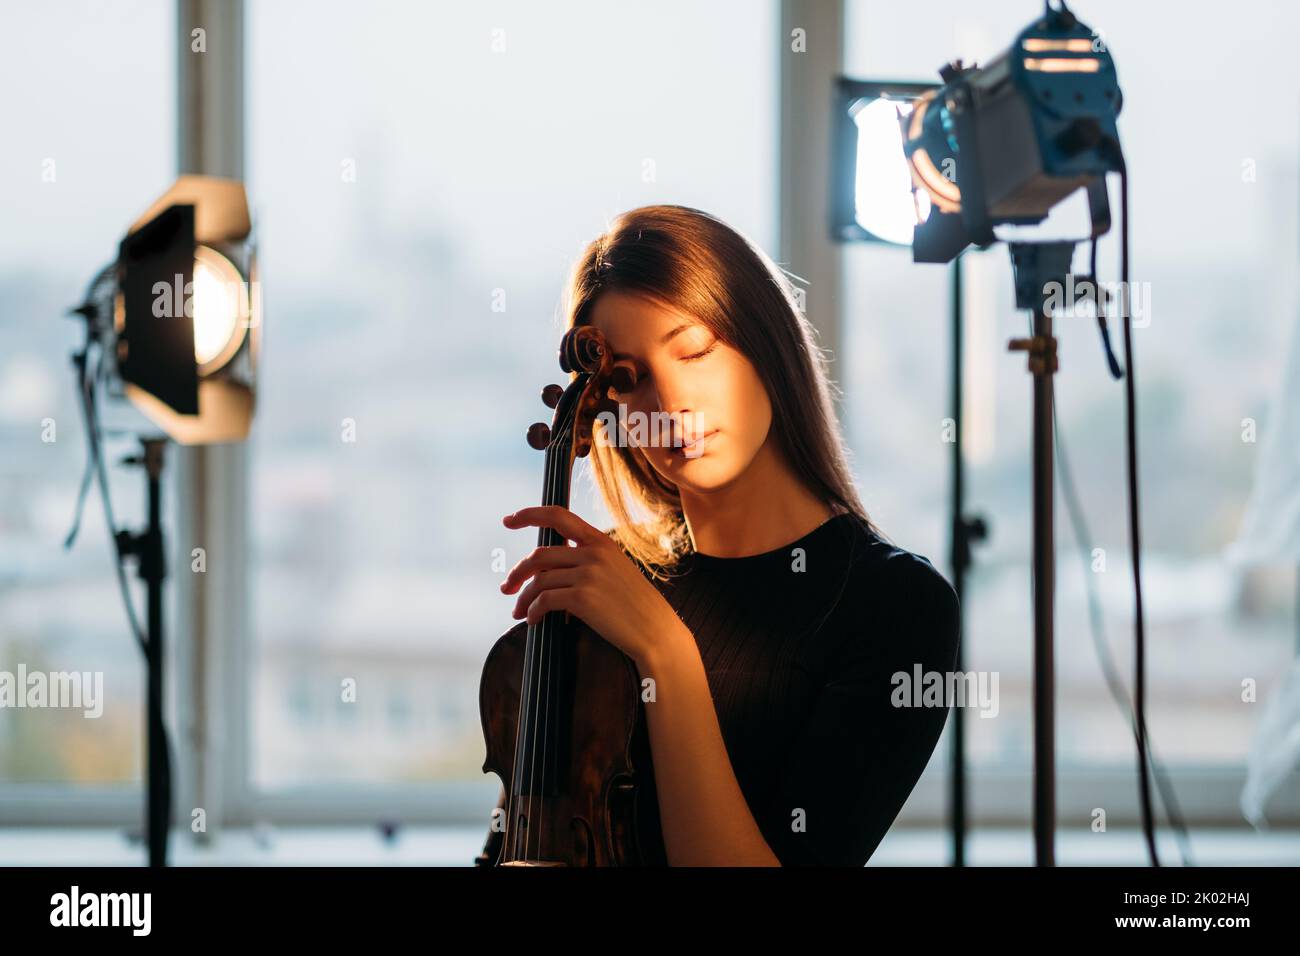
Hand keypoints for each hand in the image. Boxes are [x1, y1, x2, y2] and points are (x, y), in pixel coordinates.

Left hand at [499, 505, 686, 668]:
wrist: (656, 631)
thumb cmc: (635, 606)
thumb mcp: (615, 570)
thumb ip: (587, 560)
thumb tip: (548, 567)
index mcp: (601, 542)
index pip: (558, 516)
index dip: (529, 514)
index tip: (509, 519)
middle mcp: (593, 553)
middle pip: (539, 554)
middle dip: (517, 572)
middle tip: (506, 587)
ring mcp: (588, 574)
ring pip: (539, 580)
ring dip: (523, 598)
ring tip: (518, 611)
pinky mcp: (583, 598)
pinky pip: (544, 600)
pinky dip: (533, 611)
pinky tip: (533, 620)